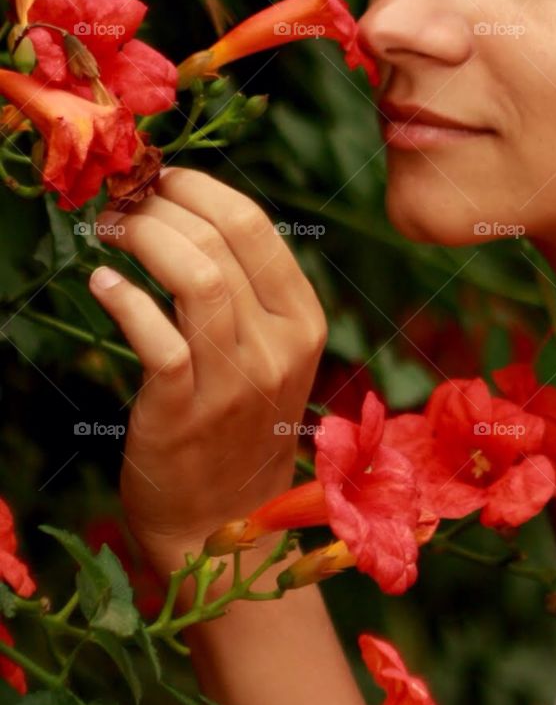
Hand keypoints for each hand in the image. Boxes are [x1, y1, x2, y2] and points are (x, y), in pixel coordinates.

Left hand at [87, 167, 327, 578]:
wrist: (225, 527)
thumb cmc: (237, 429)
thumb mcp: (270, 355)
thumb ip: (249, 293)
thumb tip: (190, 214)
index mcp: (304, 320)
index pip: (256, 227)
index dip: (201, 190)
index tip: (161, 178)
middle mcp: (280, 345)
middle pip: (223, 240)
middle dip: (164, 203)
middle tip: (123, 196)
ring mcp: (237, 380)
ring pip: (198, 276)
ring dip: (145, 237)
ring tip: (110, 228)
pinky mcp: (188, 410)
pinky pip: (159, 337)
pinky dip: (125, 300)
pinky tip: (100, 283)